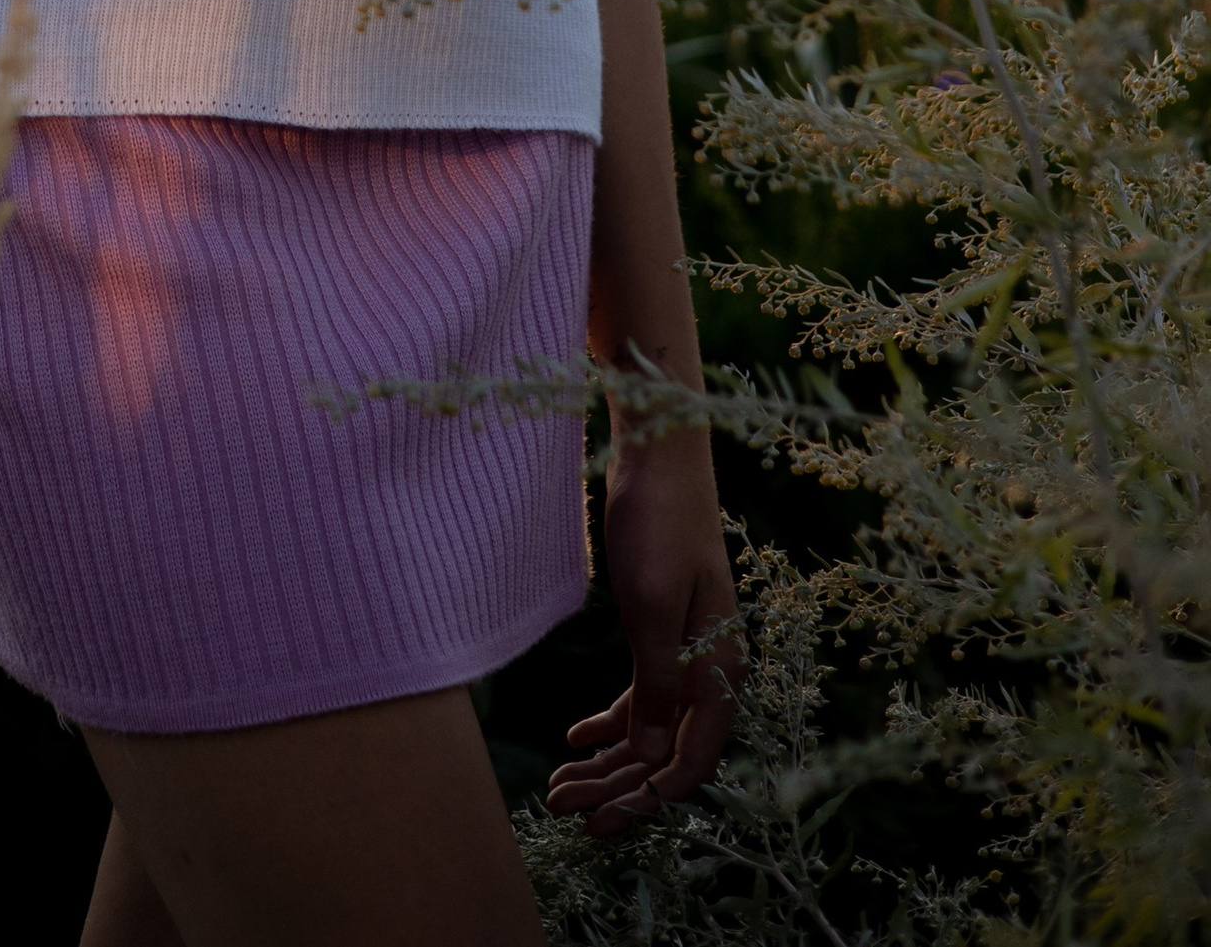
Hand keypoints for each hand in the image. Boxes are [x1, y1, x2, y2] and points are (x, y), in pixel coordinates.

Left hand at [546, 433, 739, 833]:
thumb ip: (658, 686)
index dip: (646, 802)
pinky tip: (574, 737)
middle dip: (615, 788)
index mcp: (719, 671)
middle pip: (666, 753)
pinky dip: (612, 722)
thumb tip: (656, 758)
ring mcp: (688, 651)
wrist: (660, 452)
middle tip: (559, 808)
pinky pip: (643, 695)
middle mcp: (710, 670)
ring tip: (556, 786)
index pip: (691, 763)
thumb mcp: (652, 609)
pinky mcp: (663, 630)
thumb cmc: (659, 522)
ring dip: (608, 762)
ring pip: (651, 729)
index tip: (598, 825)